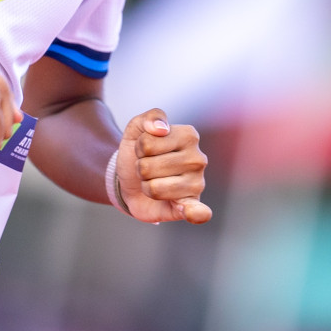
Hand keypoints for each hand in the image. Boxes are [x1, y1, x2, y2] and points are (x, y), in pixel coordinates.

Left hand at [115, 108, 210, 223]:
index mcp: (189, 135)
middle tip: (149, 168)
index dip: (139, 148)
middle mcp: (198, 159)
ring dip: (146, 186)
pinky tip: (189, 211)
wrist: (132, 181)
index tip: (146, 149)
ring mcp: (197, 184)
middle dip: (141, 168)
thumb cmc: (139, 153)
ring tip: (155, 182)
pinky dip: (193, 212)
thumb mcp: (136, 129)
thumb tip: (161, 128)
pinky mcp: (191, 206)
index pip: (147, 143)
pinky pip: (196, 211)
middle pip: (148, 166)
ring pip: (153, 187)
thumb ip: (148, 118)